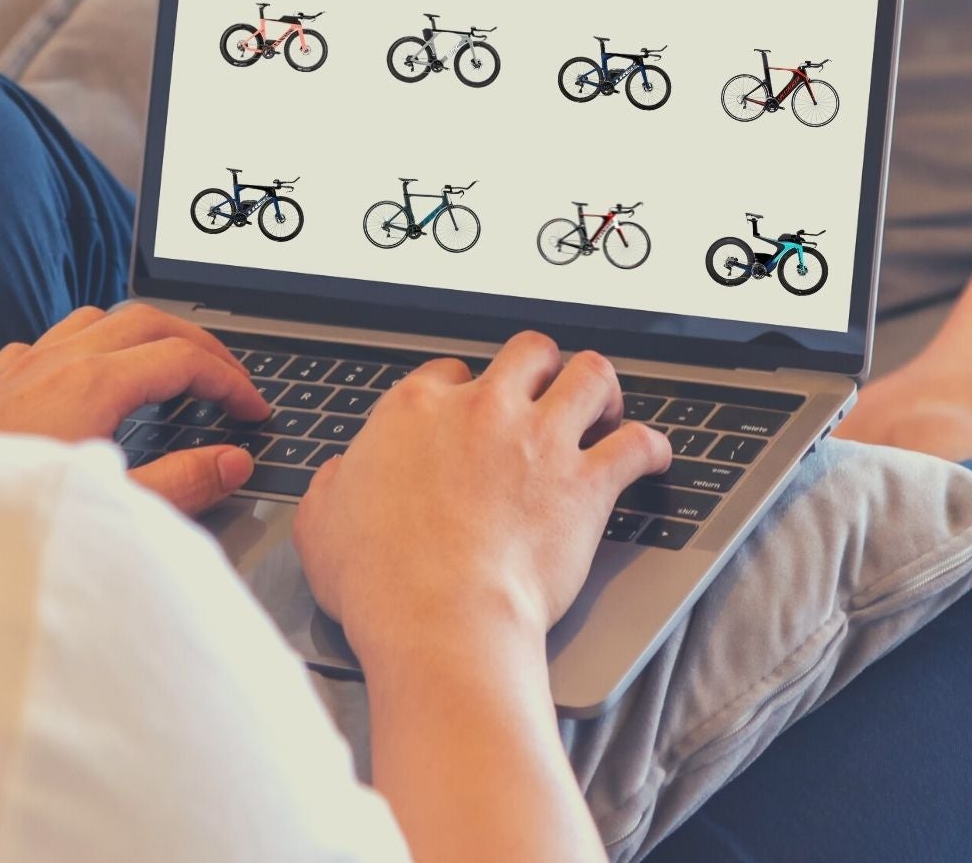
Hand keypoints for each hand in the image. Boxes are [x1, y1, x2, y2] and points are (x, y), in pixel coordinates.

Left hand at [0, 304, 269, 513]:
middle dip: (198, 345)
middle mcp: (55, 360)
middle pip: (148, 322)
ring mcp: (21, 365)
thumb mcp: (112, 507)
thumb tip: (230, 461)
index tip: (252, 410)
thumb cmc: (5, 521)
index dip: (229, 380)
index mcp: (91, 384)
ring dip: (143, 337)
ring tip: (169, 373)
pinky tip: (90, 382)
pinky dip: (89, 349)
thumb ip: (180, 482)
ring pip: (97, 320)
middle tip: (228, 381)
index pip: (182, 358)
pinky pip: (50, 341)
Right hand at [292, 333, 670, 660]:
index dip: (463, 392)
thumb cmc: (380, 582)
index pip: (448, 373)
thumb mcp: (320, 525)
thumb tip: (338, 481)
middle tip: (546, 394)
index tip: (470, 415)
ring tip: (604, 409)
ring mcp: (538, 440)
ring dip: (602, 389)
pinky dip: (650, 448)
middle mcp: (481, 410)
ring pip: (591, 376)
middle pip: (527, 353)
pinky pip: (637, 444)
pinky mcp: (586, 481)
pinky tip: (652, 457)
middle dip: (541, 368)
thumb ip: (332, 488)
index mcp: (414, 411)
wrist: (440, 620)